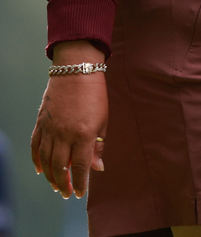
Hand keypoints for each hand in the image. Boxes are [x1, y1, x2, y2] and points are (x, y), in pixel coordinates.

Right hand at [31, 42, 107, 198]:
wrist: (76, 69)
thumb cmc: (94, 93)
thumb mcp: (103, 119)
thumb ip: (99, 145)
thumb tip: (97, 168)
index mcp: (83, 134)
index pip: (80, 167)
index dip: (80, 183)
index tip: (81, 193)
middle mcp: (64, 134)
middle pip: (60, 168)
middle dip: (64, 184)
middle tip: (67, 193)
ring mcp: (50, 128)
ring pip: (46, 161)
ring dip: (50, 177)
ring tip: (56, 186)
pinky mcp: (41, 122)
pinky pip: (35, 146)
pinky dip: (36, 160)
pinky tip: (40, 170)